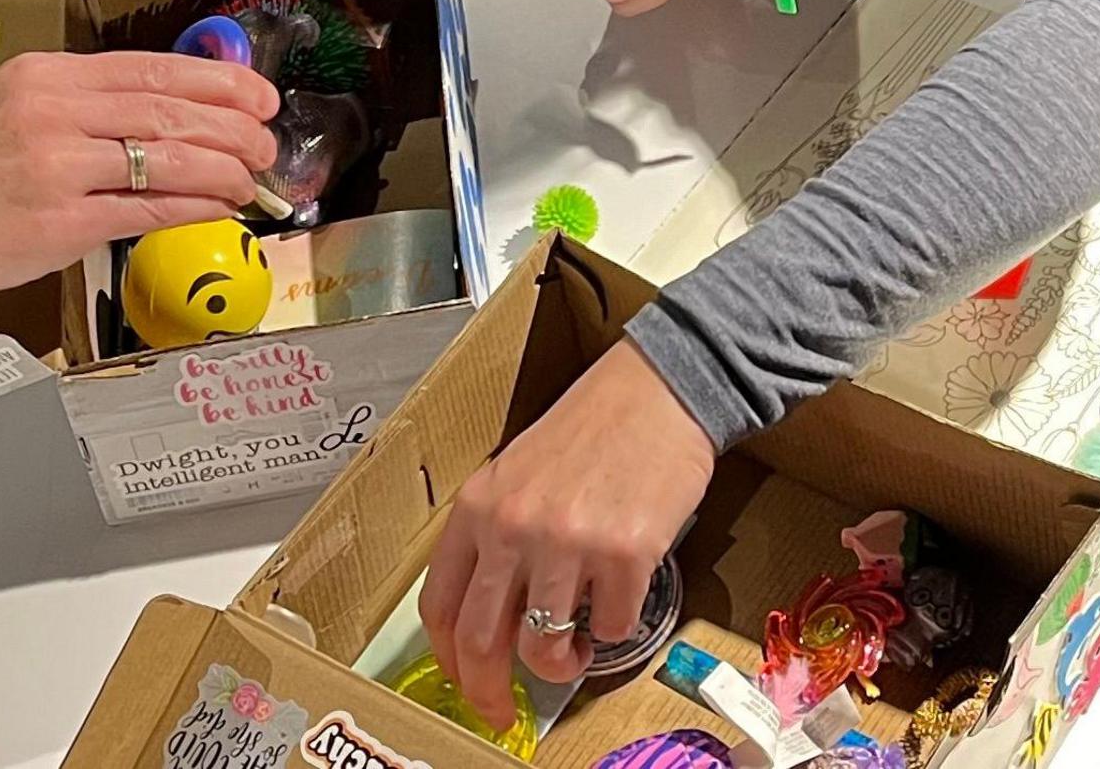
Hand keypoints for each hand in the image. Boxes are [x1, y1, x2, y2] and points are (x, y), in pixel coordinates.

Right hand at [0, 49, 278, 360]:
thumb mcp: (7, 111)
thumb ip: (79, 107)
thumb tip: (161, 116)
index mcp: (43, 77)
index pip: (151, 69)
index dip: (217, 82)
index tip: (257, 94)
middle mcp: (50, 112)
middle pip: (170, 110)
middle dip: (234, 126)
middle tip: (266, 140)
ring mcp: (54, 168)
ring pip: (167, 158)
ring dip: (224, 169)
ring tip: (251, 178)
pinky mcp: (57, 223)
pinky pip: (147, 210)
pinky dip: (194, 208)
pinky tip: (218, 209)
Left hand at [422, 339, 714, 720]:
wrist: (659, 390)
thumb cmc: (592, 431)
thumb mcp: (519, 475)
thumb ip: (498, 538)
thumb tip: (495, 616)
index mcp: (478, 507)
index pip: (439, 606)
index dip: (449, 661)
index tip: (464, 684)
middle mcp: (513, 527)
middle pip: (481, 641)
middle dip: (491, 692)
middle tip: (506, 709)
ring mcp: (568, 543)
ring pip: (543, 648)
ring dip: (560, 665)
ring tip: (575, 651)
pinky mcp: (624, 554)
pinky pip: (609, 629)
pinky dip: (612, 631)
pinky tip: (617, 601)